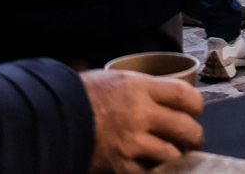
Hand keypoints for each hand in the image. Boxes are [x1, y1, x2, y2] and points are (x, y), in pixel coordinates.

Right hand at [81, 69, 202, 173]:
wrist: (50, 119)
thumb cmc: (78, 95)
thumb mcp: (113, 79)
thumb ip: (139, 88)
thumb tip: (160, 94)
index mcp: (140, 88)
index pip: (185, 96)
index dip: (195, 105)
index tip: (193, 111)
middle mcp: (141, 114)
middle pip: (187, 128)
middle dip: (193, 136)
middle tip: (191, 139)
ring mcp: (133, 143)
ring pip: (173, 154)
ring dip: (176, 156)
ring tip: (174, 155)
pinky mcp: (123, 166)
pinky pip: (150, 171)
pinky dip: (153, 169)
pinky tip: (150, 165)